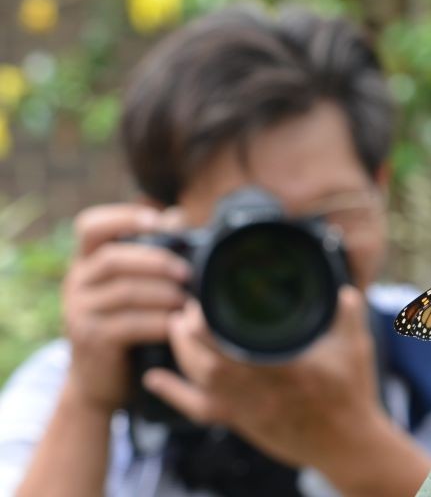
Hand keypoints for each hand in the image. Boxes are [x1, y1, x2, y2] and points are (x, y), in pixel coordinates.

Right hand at [62, 204, 190, 412]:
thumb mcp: (132, 287)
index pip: (90, 226)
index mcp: (87, 262)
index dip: (122, 217)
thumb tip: (177, 215)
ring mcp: (80, 312)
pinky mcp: (92, 339)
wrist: (100, 381)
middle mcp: (77, 282)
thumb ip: (150, 254)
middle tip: (186, 272)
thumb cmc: (126, 325)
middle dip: (155, 261)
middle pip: (113, 258)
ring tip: (186, 300)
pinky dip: (158, 321)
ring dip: (162, 293)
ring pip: (124, 291)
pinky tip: (176, 324)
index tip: (157, 219)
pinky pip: (128, 324)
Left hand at [143, 287, 385, 464]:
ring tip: (176, 327)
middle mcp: (263, 390)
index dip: (210, 323)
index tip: (200, 299)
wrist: (346, 446)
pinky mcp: (242, 422)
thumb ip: (349, 315)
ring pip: (201, 381)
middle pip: (209, 362)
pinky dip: (174, 394)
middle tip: (184, 308)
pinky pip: (200, 410)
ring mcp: (249, 409)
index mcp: (289, 367)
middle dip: (189, 333)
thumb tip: (343, 288)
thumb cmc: (352, 397)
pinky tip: (154, 380)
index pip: (238, 344)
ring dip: (181, 352)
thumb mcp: (357, 350)